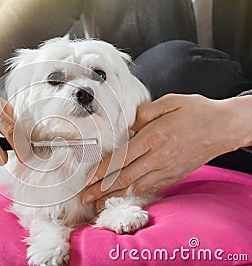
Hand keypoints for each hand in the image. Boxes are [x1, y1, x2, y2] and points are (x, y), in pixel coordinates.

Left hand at [82, 94, 251, 207]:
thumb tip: (126, 124)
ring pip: (136, 186)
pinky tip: (124, 197)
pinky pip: (151, 187)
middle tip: (85, 197)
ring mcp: (168, 169)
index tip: (88, 178)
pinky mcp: (175, 175)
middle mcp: (159, 157)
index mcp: (154, 137)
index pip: (121, 157)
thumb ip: (144, 112)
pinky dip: (135, 194)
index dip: (102, 170)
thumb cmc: (197, 111)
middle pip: (124, 177)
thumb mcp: (169, 102)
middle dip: (102, 189)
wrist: (225, 127)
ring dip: (115, 195)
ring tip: (99, 203)